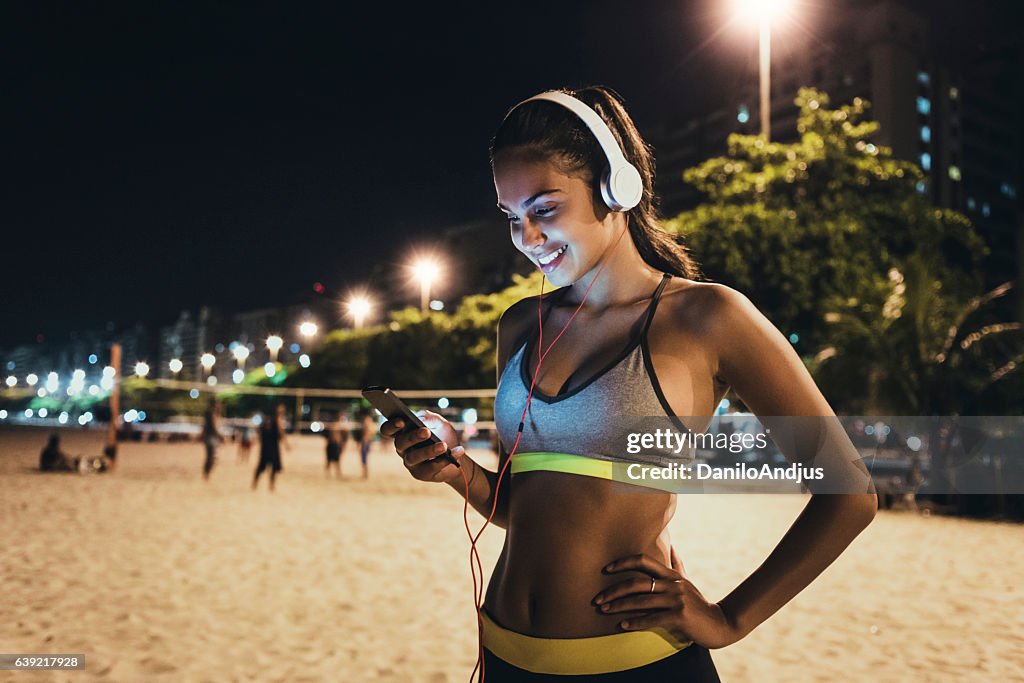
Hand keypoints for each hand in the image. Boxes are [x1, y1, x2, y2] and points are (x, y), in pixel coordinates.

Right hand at [380, 410, 464, 483]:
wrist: (456, 455)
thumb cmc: (443, 435)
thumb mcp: (439, 422)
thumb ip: (429, 417)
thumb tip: (420, 419)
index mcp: (403, 433)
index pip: (388, 430)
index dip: (391, 426)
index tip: (401, 421)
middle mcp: (403, 449)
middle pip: (400, 443)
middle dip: (413, 437)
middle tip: (426, 431)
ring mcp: (410, 463)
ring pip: (414, 457)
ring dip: (429, 450)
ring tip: (444, 445)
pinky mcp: (422, 474)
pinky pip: (431, 467)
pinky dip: (445, 459)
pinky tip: (458, 451)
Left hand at [592, 546, 741, 648]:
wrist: (719, 624)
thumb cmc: (698, 603)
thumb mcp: (687, 581)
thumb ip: (677, 564)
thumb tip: (672, 546)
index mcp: (671, 574)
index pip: (642, 560)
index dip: (622, 562)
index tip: (606, 569)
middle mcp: (672, 583)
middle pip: (636, 582)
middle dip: (614, 590)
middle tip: (597, 599)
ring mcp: (677, 599)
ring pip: (641, 601)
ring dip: (619, 606)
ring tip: (604, 611)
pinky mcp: (680, 616)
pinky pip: (653, 618)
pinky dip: (636, 622)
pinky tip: (623, 625)